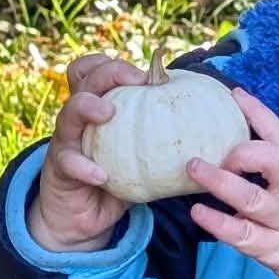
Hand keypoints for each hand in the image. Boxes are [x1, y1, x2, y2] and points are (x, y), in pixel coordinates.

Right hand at [29, 54, 151, 253]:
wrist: (81, 216)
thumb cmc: (117, 180)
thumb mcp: (141, 156)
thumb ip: (165, 141)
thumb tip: (219, 140)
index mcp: (96, 107)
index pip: (94, 69)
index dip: (112, 62)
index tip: (146, 73)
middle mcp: (78, 118)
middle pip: (84, 80)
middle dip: (109, 73)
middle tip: (138, 79)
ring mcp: (65, 140)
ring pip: (68, 114)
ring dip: (87, 106)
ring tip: (108, 111)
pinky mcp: (59, 167)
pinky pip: (68, 161)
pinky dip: (84, 166)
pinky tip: (101, 175)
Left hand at [187, 89, 278, 278]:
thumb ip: (270, 168)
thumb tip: (226, 142)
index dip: (260, 115)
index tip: (236, 96)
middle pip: (277, 164)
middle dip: (245, 153)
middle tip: (214, 152)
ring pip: (254, 200)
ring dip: (223, 184)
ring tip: (195, 170)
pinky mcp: (273, 250)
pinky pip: (243, 235)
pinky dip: (218, 223)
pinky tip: (199, 212)